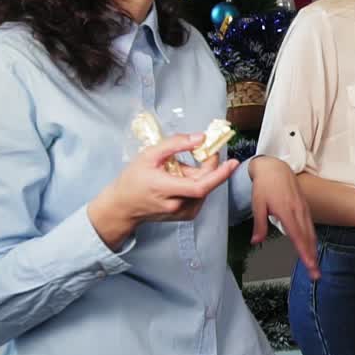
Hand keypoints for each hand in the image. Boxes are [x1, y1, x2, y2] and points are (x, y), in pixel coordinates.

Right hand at [89, 133, 237, 249]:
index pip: (199, 186)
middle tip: (206, 152)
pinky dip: (196, 184)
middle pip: (204, 185)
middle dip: (210, 167)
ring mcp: (182, 213)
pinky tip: (180, 180)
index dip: (219, 174)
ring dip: (199, 175)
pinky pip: (199, 195)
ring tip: (179, 169)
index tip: (232, 162)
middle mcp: (176, 205)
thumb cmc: (133, 179)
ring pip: (203, 189)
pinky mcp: (186, 215)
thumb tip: (201, 138)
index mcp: (164, 189)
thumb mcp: (149, 155)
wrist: (122, 207)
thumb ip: (175, 144)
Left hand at [248, 156, 318, 279]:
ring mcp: (303, 209)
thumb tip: (256, 242)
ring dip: (313, 250)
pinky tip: (312, 247)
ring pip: (311, 233)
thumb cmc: (264, 185)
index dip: (304, 253)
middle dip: (312, 257)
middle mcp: (298, 211)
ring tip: (314, 265)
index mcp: (286, 211)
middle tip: (315, 274)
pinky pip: (310, 226)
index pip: (297, 237)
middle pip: (308, 238)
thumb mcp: (257, 205)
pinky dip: (312, 239)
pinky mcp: (304, 207)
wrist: (275, 167)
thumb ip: (259, 225)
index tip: (310, 265)